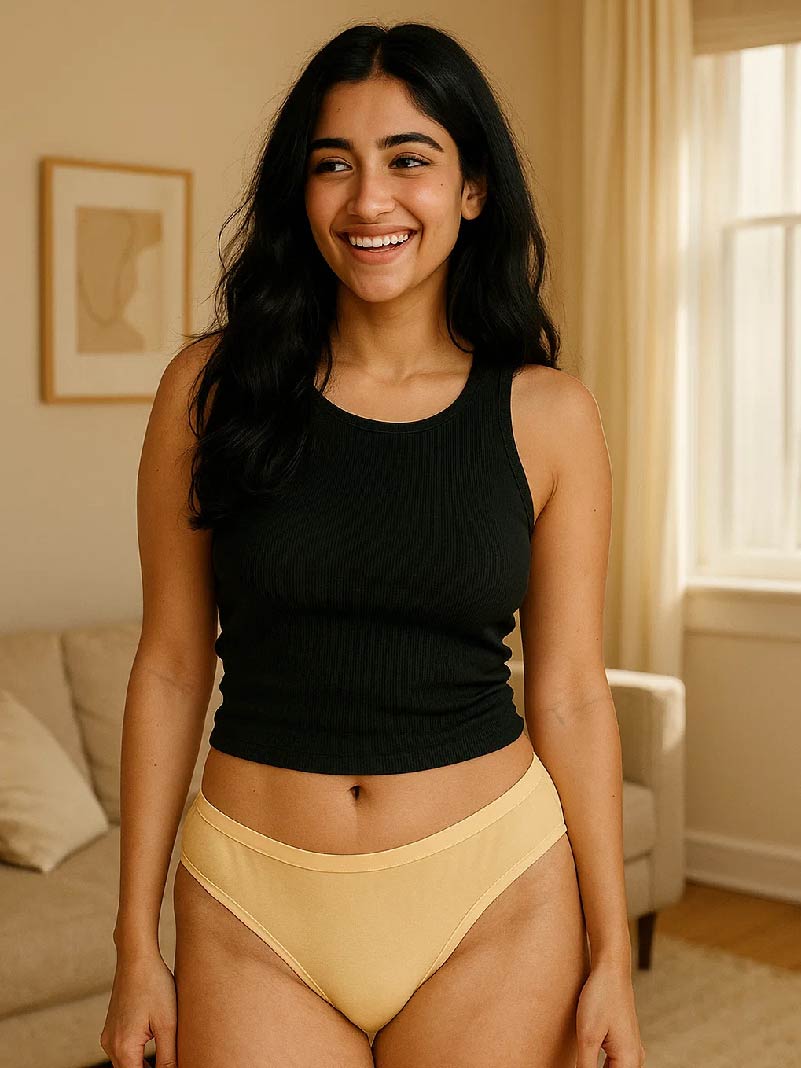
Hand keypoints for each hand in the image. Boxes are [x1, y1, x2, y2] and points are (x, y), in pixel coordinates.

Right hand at [100, 948, 177, 1067]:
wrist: (136, 957)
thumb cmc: (154, 985)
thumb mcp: (167, 1023)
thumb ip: (168, 1056)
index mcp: (124, 1048)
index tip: (173, 1065)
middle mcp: (111, 1045)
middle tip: (173, 1063)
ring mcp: (108, 1035)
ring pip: (126, 1063)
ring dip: (144, 1065)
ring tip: (167, 1057)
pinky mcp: (112, 1026)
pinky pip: (123, 1049)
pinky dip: (137, 1054)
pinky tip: (154, 1044)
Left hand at [575, 960, 644, 1067]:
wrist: (611, 969)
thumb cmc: (600, 998)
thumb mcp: (588, 1037)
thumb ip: (585, 1067)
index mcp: (629, 1061)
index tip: (579, 1065)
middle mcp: (634, 1058)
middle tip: (578, 1062)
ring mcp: (630, 1049)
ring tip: (580, 1061)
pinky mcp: (623, 1041)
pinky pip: (613, 1063)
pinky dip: (600, 1066)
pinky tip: (586, 1061)